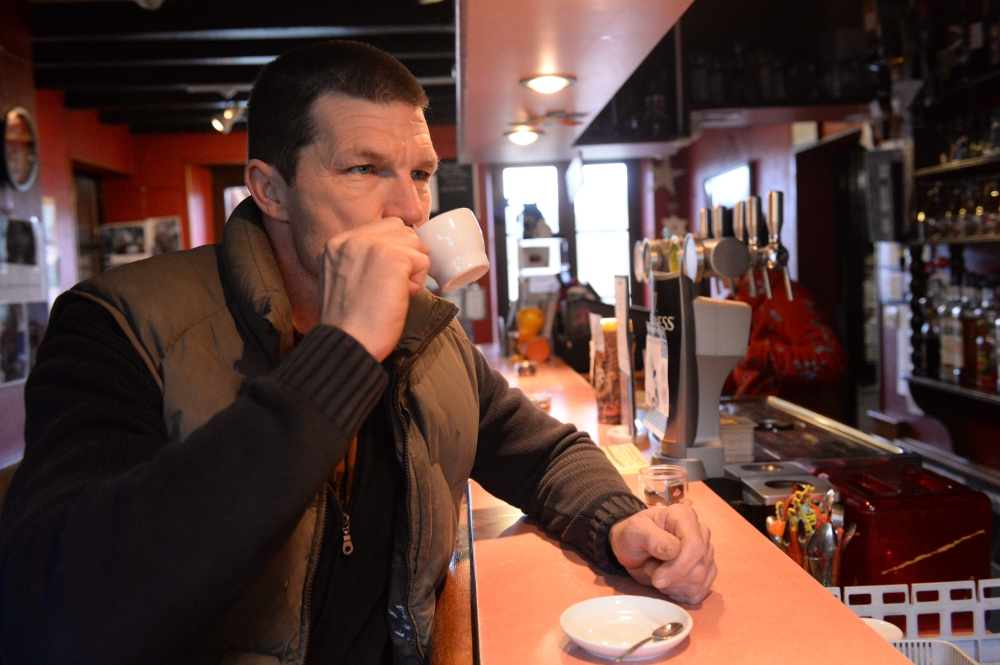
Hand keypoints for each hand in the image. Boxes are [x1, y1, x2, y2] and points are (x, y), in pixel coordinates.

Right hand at [319, 218, 430, 361]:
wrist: (348, 343)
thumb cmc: (350, 322)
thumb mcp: (344, 278)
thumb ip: (362, 258)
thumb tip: (400, 250)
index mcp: (336, 243)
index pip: (382, 226)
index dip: (394, 249)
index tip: (385, 276)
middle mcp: (351, 238)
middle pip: (401, 230)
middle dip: (406, 256)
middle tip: (391, 286)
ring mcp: (372, 246)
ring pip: (414, 243)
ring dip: (413, 269)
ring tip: (393, 292)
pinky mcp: (393, 259)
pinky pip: (423, 261)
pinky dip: (418, 282)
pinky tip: (399, 297)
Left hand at [608, 504, 715, 603]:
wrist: (631, 547)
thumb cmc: (632, 535)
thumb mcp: (633, 531)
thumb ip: (652, 538)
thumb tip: (674, 550)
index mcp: (684, 516)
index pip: (695, 546)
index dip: (677, 567)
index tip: (656, 577)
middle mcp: (700, 533)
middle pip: (699, 568)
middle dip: (672, 578)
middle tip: (649, 570)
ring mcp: (706, 553)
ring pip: (699, 582)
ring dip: (673, 586)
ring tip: (656, 573)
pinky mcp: (705, 571)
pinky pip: (699, 592)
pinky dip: (679, 594)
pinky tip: (667, 583)